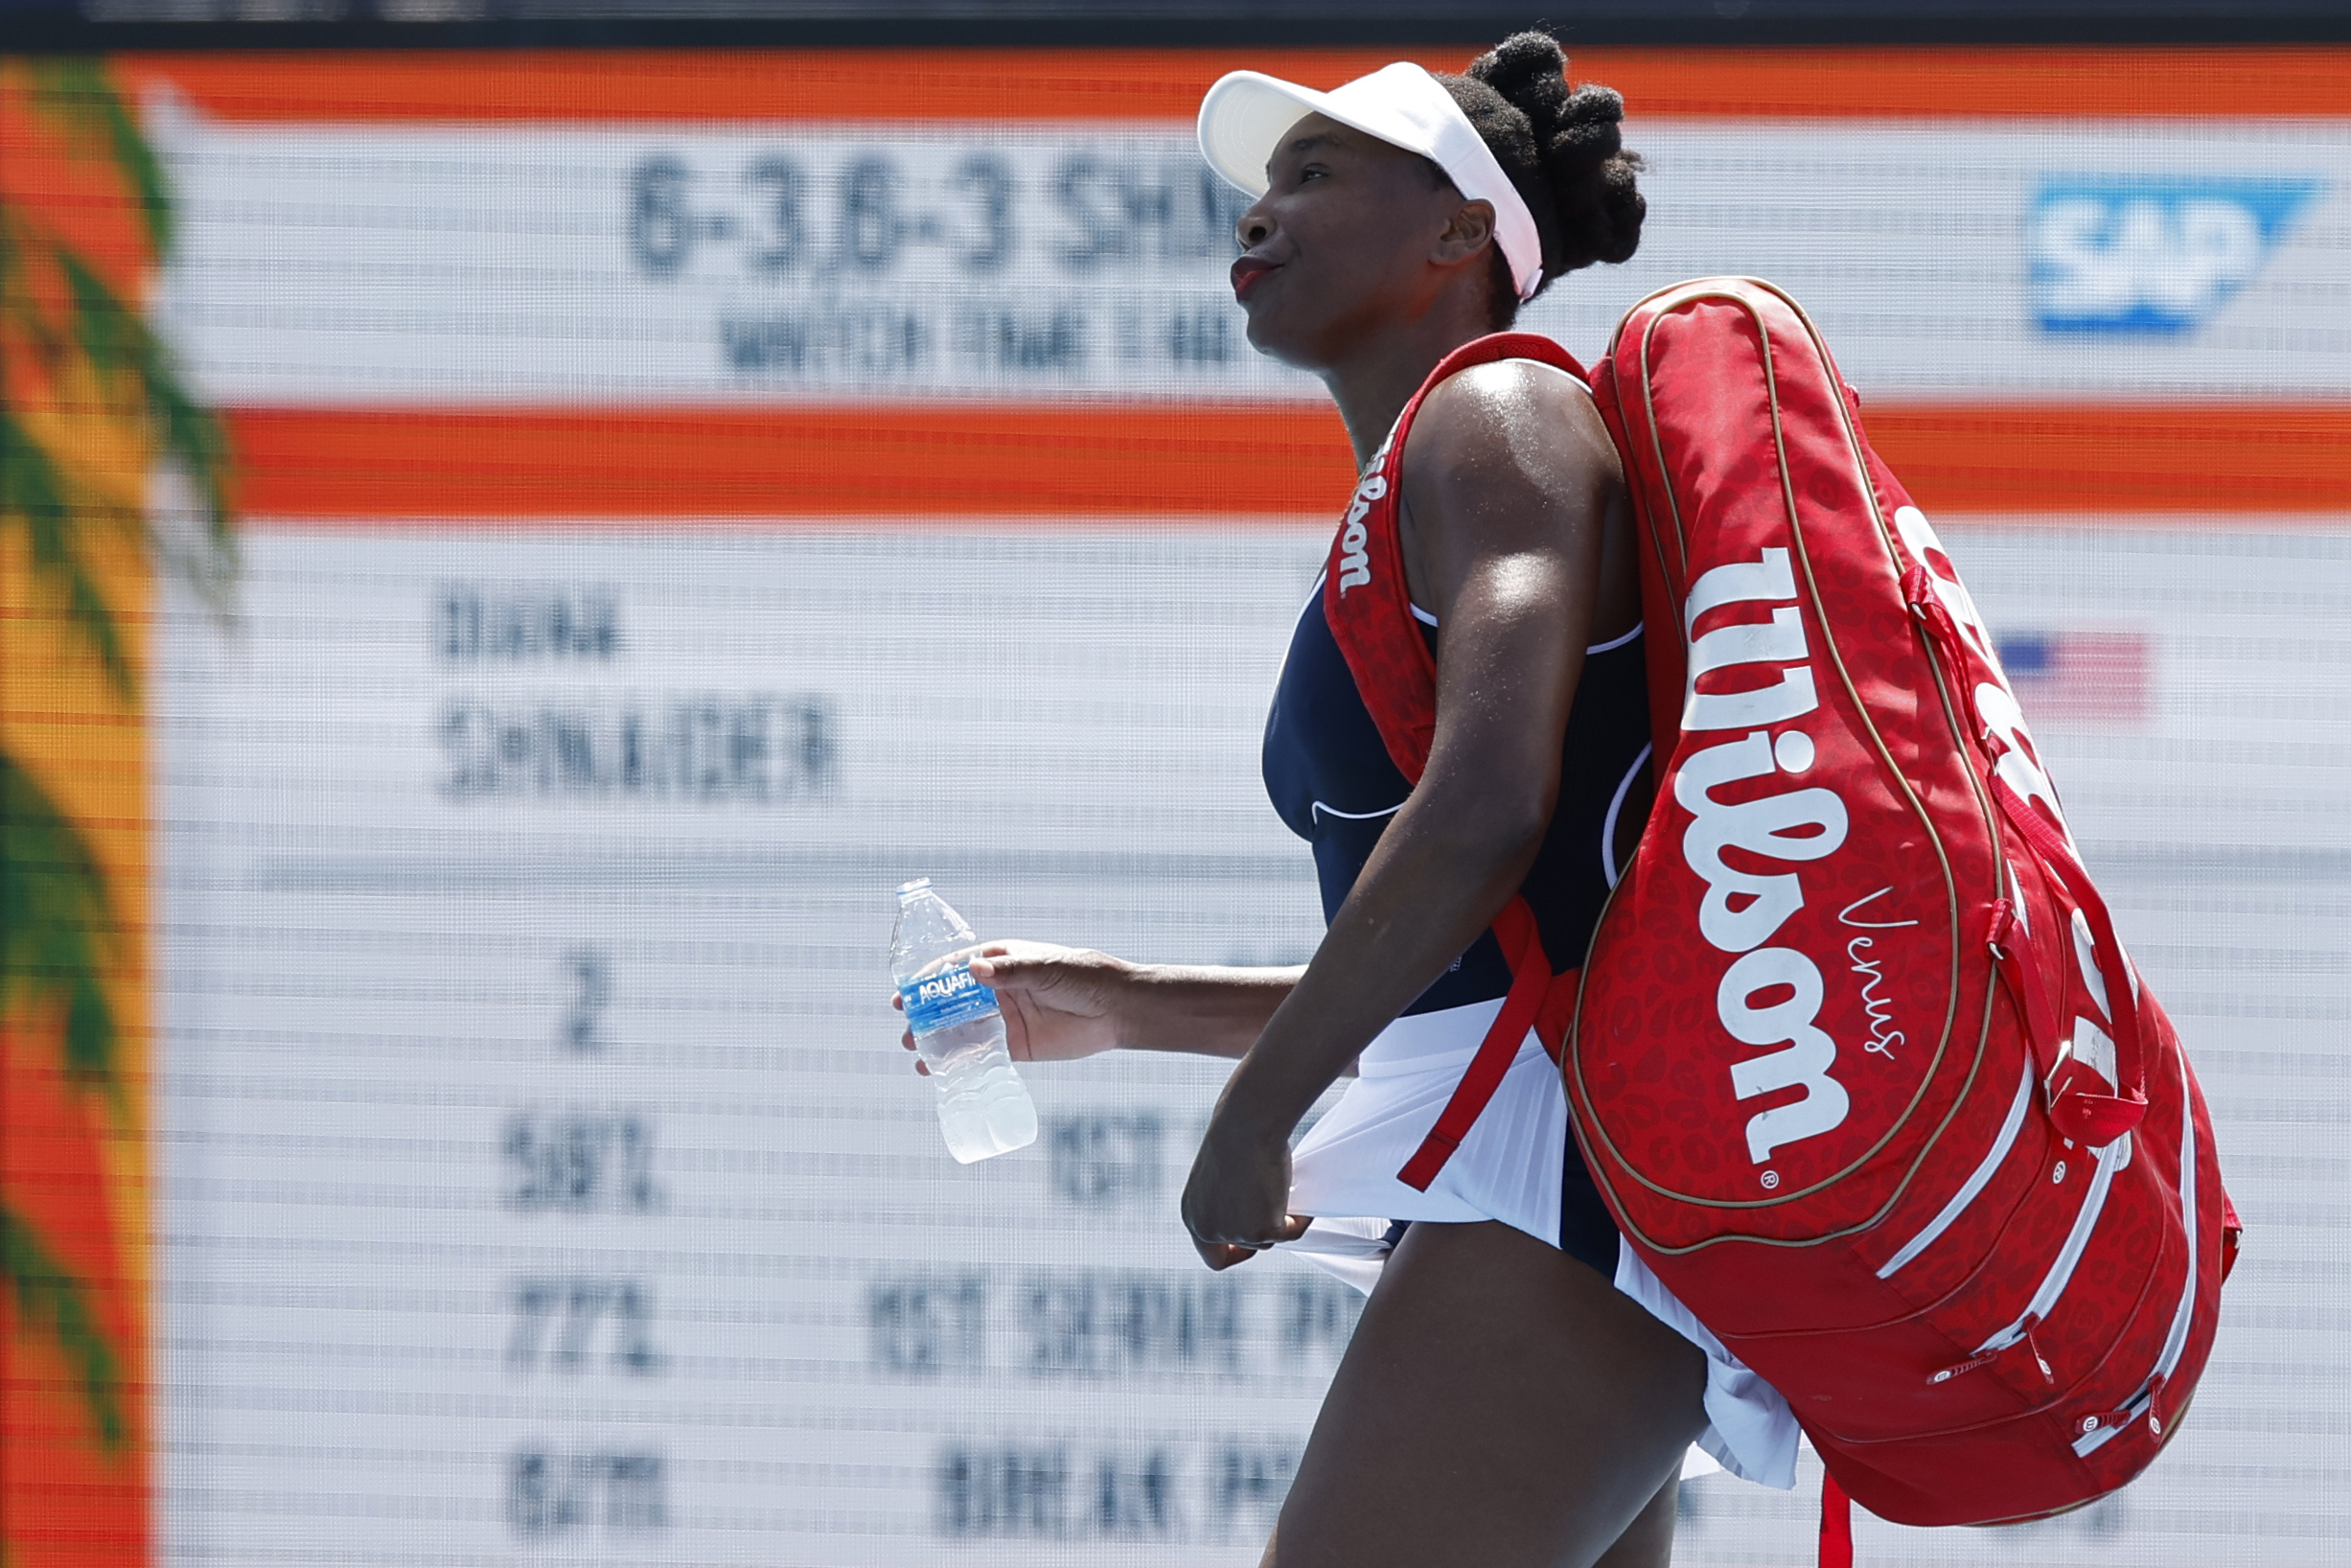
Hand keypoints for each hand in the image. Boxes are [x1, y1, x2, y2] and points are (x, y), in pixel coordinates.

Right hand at [894, 940, 1130, 1074]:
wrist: (1117, 1010)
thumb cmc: (1083, 977)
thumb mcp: (1045, 969)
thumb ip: (1009, 971)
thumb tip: (973, 969)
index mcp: (1001, 962)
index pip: (956, 970)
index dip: (929, 981)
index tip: (906, 994)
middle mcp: (997, 991)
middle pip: (953, 1002)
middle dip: (927, 1015)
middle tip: (908, 1029)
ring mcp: (1004, 1019)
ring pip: (962, 1030)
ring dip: (938, 1040)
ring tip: (916, 1052)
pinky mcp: (1016, 1047)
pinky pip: (982, 1055)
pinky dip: (961, 1062)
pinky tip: (940, 1071)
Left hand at [1181, 1111, 1310, 1269]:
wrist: (1247, 1123)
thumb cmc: (1237, 1135)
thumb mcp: (1223, 1175)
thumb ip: (1230, 1201)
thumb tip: (1255, 1211)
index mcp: (1192, 1214)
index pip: (1211, 1255)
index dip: (1235, 1252)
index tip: (1252, 1237)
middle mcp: (1207, 1229)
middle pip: (1245, 1249)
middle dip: (1263, 1233)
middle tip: (1278, 1211)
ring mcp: (1234, 1232)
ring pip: (1268, 1240)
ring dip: (1280, 1218)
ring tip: (1282, 1185)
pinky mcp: (1260, 1231)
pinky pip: (1291, 1234)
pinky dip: (1300, 1220)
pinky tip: (1300, 1197)